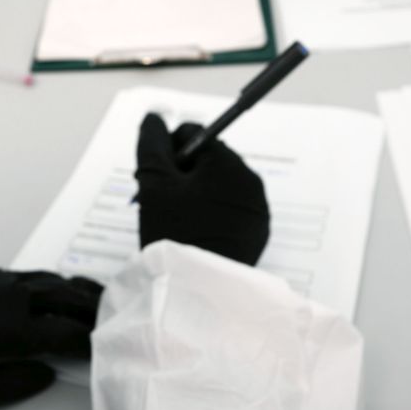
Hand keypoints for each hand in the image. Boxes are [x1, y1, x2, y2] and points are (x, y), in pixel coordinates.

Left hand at [0, 261, 100, 409]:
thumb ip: (5, 385)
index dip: (86, 340)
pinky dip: (41, 285)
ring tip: (94, 301)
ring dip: (68, 290)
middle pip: (58, 293)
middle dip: (89, 305)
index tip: (105, 349)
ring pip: (38, 278)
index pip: (59, 330)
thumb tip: (46, 374)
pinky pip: (16, 276)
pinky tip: (48, 296)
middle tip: (116, 317)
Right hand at [134, 112, 270, 264]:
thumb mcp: (153, 183)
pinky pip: (231, 211)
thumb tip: (155, 118)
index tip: (158, 182)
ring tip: (180, 222)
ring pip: (219, 186)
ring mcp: (258, 210)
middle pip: (209, 160)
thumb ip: (152, 143)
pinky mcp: (257, 234)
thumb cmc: (174, 232)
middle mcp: (251, 182)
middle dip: (184, 175)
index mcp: (230, 164)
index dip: (169, 154)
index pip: (194, 135)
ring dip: (197, 195)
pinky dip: (212, 214)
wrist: (196, 291)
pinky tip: (196, 234)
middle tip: (165, 204)